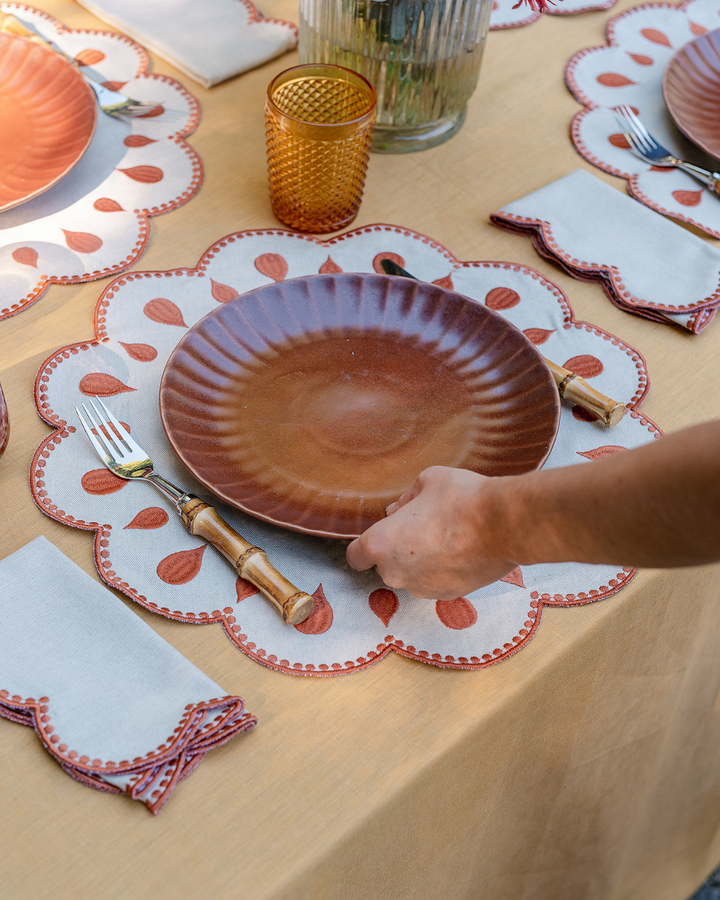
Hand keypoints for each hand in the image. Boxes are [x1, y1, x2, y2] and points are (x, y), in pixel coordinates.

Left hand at [346, 466, 515, 600]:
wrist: (504, 525)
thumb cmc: (461, 499)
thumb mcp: (427, 481)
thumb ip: (406, 498)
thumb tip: (400, 510)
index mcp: (381, 545)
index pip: (355, 557)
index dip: (365, 545)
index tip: (380, 536)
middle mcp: (396, 574)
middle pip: (385, 565)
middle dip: (397, 550)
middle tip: (421, 526)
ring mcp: (423, 588)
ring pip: (412, 575)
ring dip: (420, 561)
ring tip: (446, 536)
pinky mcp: (449, 595)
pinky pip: (436, 581)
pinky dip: (443, 570)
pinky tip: (461, 549)